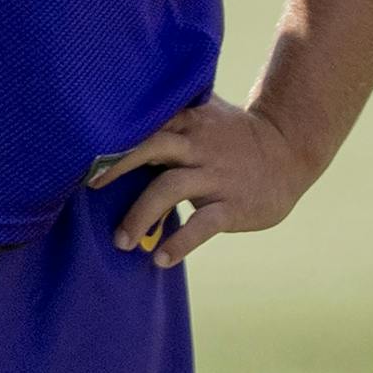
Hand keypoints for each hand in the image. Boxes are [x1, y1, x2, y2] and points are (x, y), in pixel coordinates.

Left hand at [90, 96, 318, 267]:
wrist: (289, 151)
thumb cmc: (235, 135)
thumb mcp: (205, 113)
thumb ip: (169, 114)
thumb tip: (117, 117)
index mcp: (189, 120)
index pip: (146, 121)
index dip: (114, 135)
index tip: (83, 147)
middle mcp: (198, 144)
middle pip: (151, 147)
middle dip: (117, 166)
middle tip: (90, 187)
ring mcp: (215, 175)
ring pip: (169, 188)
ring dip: (140, 215)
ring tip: (121, 241)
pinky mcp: (232, 205)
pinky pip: (202, 224)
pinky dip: (181, 242)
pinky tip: (161, 258)